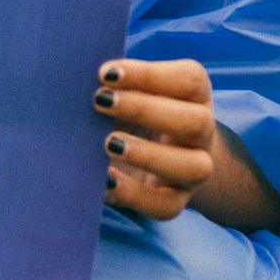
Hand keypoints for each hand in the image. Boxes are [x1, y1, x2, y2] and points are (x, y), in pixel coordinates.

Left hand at [94, 57, 216, 219]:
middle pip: (196, 121)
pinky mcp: (176, 200)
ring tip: (107, 144)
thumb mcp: (129, 91)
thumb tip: (77, 73)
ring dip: (150, 155)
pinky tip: (104, 180)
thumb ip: (115, 83)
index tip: (105, 73)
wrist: (152, 156)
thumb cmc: (131, 110)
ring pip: (194, 167)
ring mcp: (194, 169)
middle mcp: (202, 132)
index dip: (149, 75)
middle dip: (146, 110)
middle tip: (100, 102)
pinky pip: (167, 206)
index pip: (189, 80)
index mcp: (194, 95)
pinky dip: (135, 195)